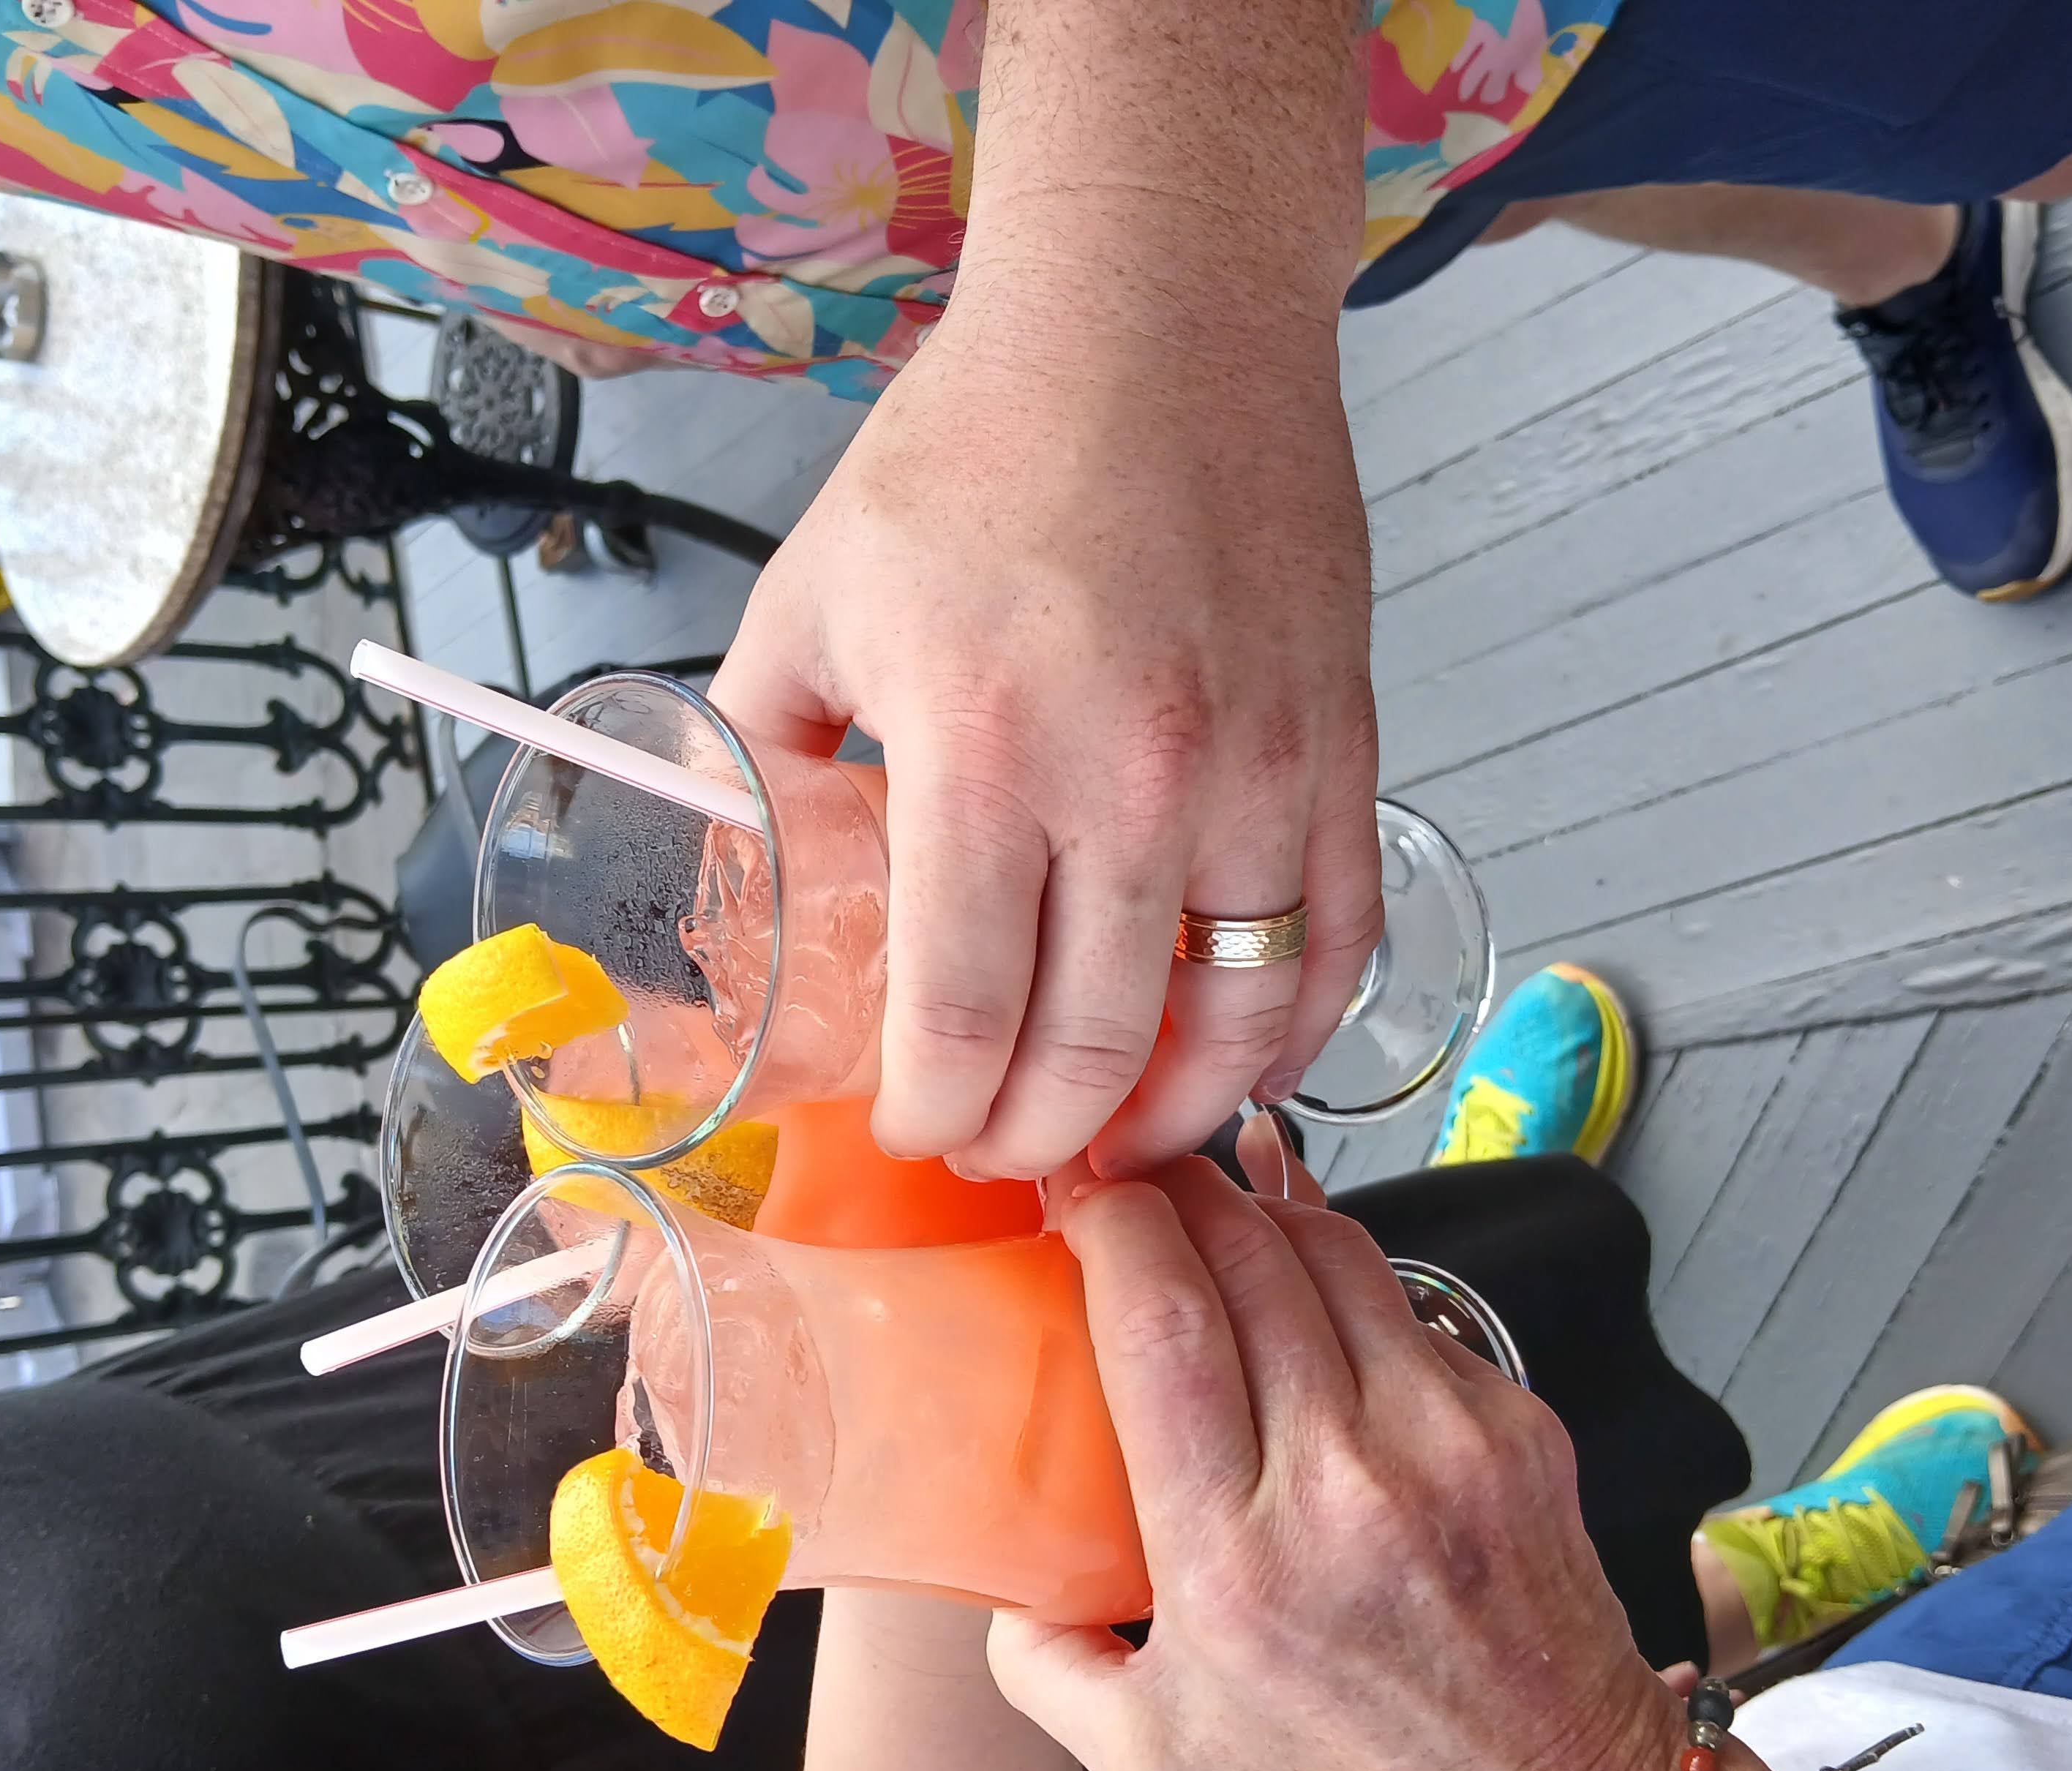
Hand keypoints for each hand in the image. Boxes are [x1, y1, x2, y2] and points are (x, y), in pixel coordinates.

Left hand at [712, 288, 1382, 1183]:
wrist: (1158, 317)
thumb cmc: (985, 442)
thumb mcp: (817, 587)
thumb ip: (761, 740)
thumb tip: (731, 859)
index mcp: (980, 746)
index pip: (961, 1015)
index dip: (936, 1113)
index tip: (917, 1130)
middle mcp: (1130, 777)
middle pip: (1091, 1050)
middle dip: (1033, 1140)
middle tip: (999, 1152)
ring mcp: (1255, 769)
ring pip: (1234, 1022)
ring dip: (1169, 1114)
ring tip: (1116, 1140)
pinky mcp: (1341, 747)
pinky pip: (1335, 940)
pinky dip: (1293, 1030)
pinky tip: (1244, 1063)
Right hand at [989, 1159, 1684, 1770]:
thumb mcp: (1148, 1767)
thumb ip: (1040, 1665)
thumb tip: (994, 1567)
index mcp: (1237, 1566)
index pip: (1161, 1326)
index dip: (1112, 1224)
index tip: (1074, 1192)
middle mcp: (1347, 1489)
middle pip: (1247, 1258)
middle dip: (1176, 1186)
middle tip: (1129, 1169)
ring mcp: (1447, 1446)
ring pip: (1337, 1255)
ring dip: (1262, 1208)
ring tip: (1212, 1200)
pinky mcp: (1515, 1429)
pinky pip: (1408, 1309)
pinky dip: (1345, 1279)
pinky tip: (1306, 1284)